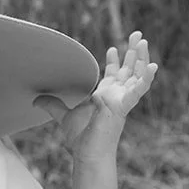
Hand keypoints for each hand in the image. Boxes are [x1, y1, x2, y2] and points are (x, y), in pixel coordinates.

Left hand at [36, 31, 156, 158]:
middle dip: (133, 51)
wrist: (87, 153)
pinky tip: (153, 66)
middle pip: (129, 69)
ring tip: (143, 41)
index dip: (114, 60)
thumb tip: (35, 99)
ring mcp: (122, 100)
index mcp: (105, 96)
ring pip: (136, 74)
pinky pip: (139, 90)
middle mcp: (116, 95)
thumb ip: (52, 105)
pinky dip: (146, 78)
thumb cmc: (80, 138)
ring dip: (141, 58)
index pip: (114, 74)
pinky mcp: (124, 106)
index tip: (113, 47)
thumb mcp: (63, 116)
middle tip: (137, 34)